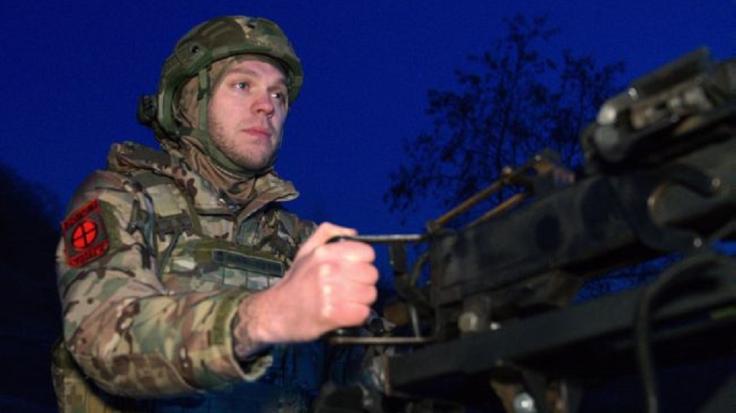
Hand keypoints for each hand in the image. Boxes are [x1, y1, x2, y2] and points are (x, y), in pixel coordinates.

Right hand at [234, 222, 377, 348]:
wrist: (274, 312)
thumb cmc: (294, 283)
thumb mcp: (305, 251)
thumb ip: (327, 234)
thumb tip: (353, 232)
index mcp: (324, 253)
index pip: (366, 253)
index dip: (364, 262)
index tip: (356, 269)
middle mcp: (328, 270)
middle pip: (371, 274)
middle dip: (364, 283)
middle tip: (351, 288)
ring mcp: (329, 293)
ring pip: (369, 295)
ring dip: (362, 301)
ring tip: (347, 301)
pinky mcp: (331, 315)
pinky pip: (362, 313)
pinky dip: (357, 316)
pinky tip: (345, 313)